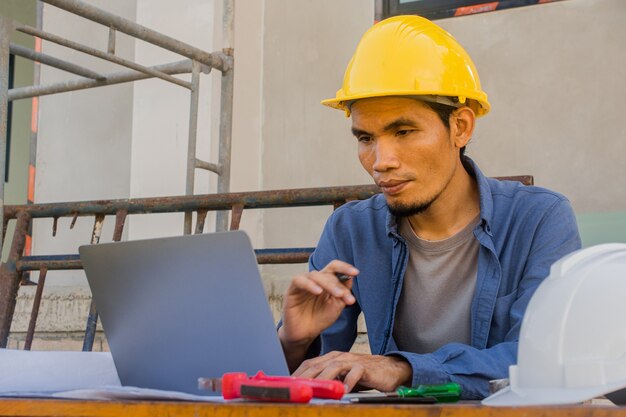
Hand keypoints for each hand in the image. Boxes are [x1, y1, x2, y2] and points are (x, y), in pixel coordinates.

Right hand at [278, 260, 357, 368]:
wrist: (305, 334)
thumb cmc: (320, 319)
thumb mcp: (336, 306)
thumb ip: (343, 293)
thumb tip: (350, 278)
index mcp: (326, 281)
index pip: (335, 268)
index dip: (345, 267)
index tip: (356, 272)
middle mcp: (315, 280)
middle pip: (327, 272)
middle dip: (338, 284)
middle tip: (345, 296)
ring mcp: (303, 283)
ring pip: (315, 275)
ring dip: (328, 284)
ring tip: (337, 294)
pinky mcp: (292, 290)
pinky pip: (299, 280)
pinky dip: (310, 284)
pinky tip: (318, 292)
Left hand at [293, 351, 411, 391]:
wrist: (389, 370)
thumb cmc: (363, 376)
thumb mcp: (341, 379)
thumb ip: (327, 382)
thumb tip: (309, 393)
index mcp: (331, 358)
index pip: (310, 364)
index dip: (297, 373)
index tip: (286, 384)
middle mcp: (339, 357)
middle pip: (318, 364)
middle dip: (304, 376)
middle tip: (295, 388)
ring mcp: (352, 360)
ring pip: (333, 366)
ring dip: (323, 378)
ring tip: (314, 389)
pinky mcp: (365, 367)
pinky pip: (355, 373)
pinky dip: (348, 382)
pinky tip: (343, 391)